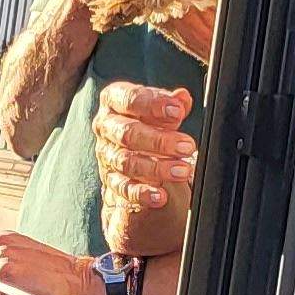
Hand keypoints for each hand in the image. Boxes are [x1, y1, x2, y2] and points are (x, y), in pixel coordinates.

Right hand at [94, 84, 197, 258]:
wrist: (136, 157)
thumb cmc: (149, 125)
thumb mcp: (161, 111)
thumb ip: (171, 105)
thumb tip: (181, 98)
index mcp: (114, 102)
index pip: (128, 99)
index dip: (153, 104)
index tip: (178, 111)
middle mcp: (107, 129)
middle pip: (127, 133)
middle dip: (159, 140)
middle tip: (187, 146)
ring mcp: (107, 157)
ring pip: (126, 162)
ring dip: (156, 168)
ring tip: (183, 171)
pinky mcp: (112, 183)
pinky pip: (124, 189)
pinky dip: (142, 194)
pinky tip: (160, 196)